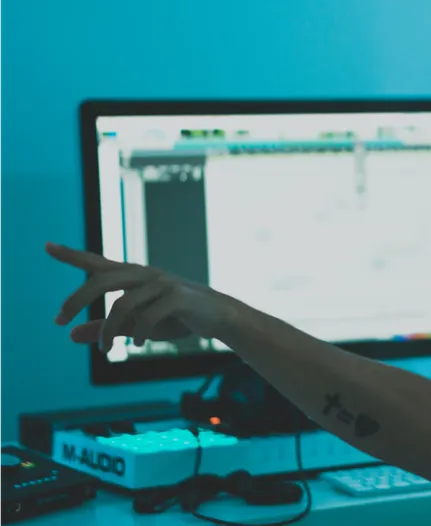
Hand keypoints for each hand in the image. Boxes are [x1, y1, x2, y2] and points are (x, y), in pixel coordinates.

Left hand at [46, 243, 239, 351]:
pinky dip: (139, 333)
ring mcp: (162, 283)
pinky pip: (148, 315)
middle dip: (76, 299)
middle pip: (101, 279)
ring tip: (107, 350)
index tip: (46, 246)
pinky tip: (139, 345)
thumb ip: (106, 329)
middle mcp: (145, 274)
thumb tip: (70, 336)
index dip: (71, 255)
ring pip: (122, 304)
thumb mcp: (136, 326)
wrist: (218, 317)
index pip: (97, 262)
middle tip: (58, 321)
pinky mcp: (178, 296)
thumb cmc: (176, 318)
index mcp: (133, 276)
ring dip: (108, 331)